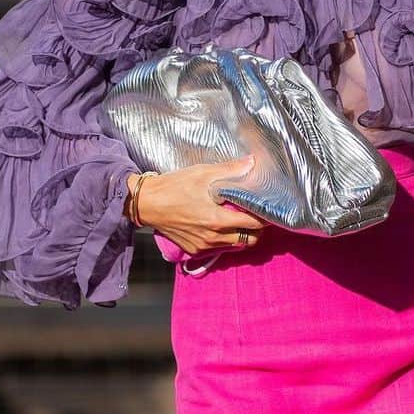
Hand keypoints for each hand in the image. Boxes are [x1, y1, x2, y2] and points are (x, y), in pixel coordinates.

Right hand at [125, 155, 269, 254]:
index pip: (254, 224)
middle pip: (249, 240)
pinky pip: (219, 249)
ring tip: (240, 219)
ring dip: (241, 235)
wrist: (146, 204)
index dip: (264, 217)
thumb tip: (252, 163)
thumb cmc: (174, 186)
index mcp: (217, 220)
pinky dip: (226, 240)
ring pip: (235, 246)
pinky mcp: (194, 250)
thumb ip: (230, 170)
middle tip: (256, 215)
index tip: (267, 208)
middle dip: (257, 229)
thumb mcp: (203, 173)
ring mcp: (203, 246)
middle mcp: (213, 237)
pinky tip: (222, 225)